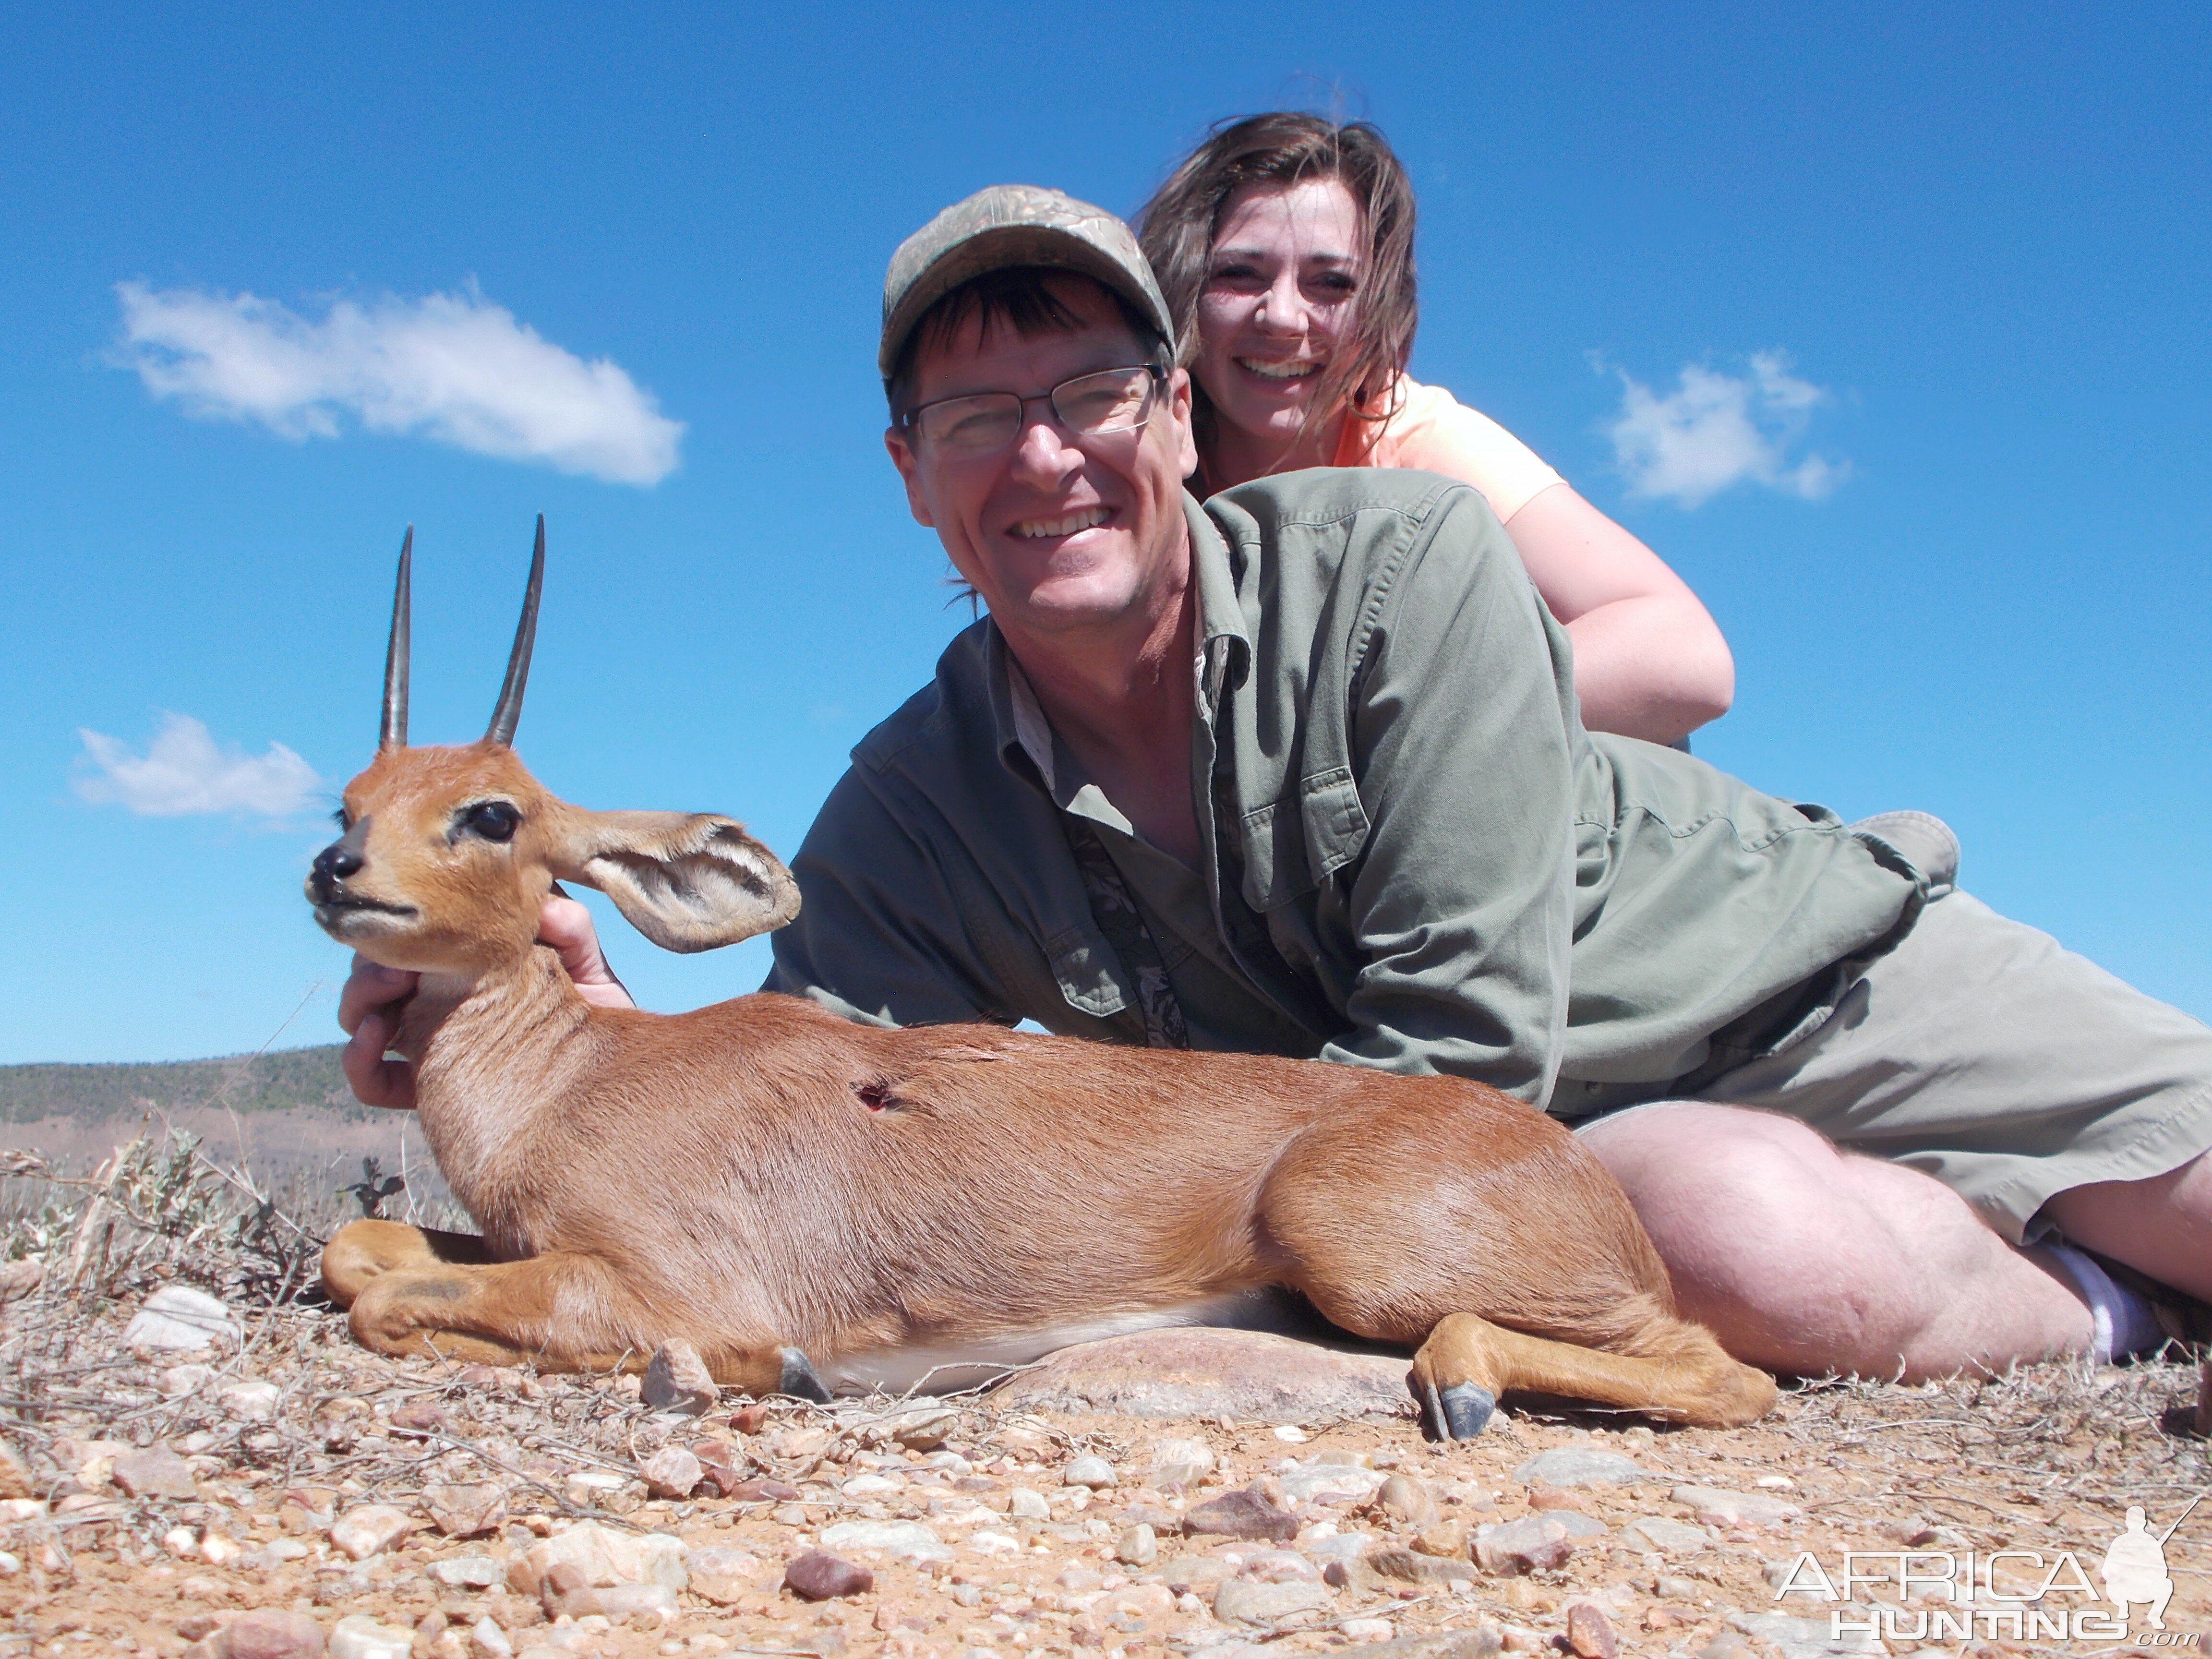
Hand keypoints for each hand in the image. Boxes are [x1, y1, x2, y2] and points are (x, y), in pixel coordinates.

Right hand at [337, 895, 635, 1109]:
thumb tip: (538, 906)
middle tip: (395, 974)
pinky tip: (374, 1044)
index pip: (415, 939)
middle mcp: (440, 1000)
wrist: (612, 1081)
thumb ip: (568, 928)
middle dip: (369, 966)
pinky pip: (372, 1081)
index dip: (401, 930)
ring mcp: (428, 1043)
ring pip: (362, 1016)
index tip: (412, 929)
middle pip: (376, 972)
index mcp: (468, 965)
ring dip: (357, 1004)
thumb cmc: (597, 1016)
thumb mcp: (587, 965)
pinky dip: (360, 1063)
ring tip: (382, 1008)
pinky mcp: (426, 1090)